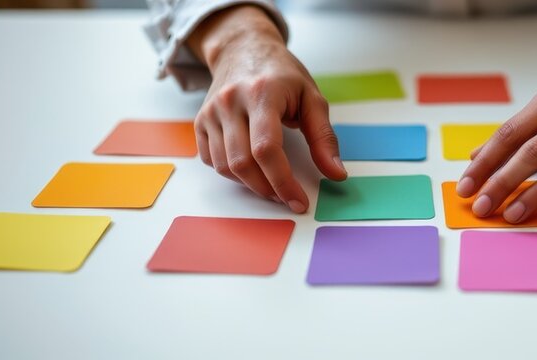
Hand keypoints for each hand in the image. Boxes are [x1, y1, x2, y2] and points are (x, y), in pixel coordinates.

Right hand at [187, 5, 346, 212]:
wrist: (243, 49)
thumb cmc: (282, 75)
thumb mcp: (312, 98)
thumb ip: (324, 137)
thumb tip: (336, 174)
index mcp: (263, 93)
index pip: (267, 149)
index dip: (283, 182)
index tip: (299, 201)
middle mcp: (231, 102)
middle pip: (243, 163)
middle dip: (268, 189)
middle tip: (288, 198)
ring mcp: (211, 112)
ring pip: (225, 166)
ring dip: (251, 185)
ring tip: (273, 185)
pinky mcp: (200, 122)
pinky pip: (211, 161)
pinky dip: (232, 173)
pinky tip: (252, 169)